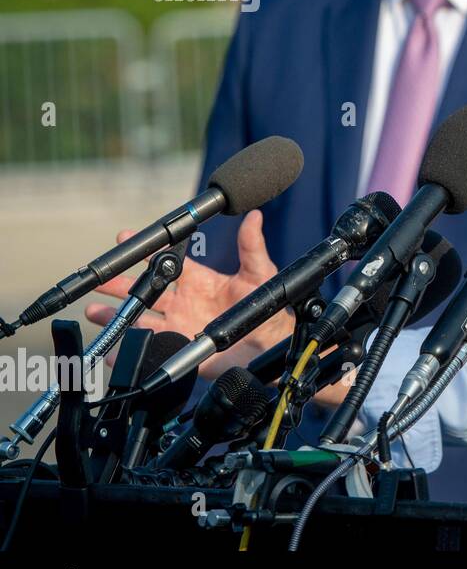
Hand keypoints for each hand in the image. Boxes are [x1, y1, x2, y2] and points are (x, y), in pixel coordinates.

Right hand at [85, 210, 292, 379]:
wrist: (269, 345)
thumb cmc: (267, 308)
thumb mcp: (259, 274)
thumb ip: (251, 247)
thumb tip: (255, 217)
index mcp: (199, 280)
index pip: (167, 261)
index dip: (147, 251)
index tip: (125, 238)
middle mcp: (184, 301)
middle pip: (146, 290)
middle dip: (120, 284)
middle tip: (100, 279)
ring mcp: (179, 324)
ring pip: (140, 318)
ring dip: (117, 314)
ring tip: (95, 311)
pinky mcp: (179, 347)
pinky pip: (150, 347)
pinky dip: (130, 350)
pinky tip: (114, 350)